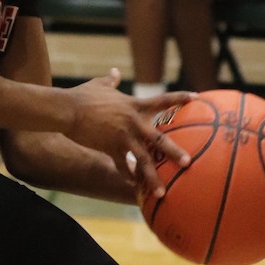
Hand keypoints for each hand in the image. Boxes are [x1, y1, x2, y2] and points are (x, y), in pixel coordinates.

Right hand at [66, 71, 194, 197]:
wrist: (68, 110)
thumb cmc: (82, 95)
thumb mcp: (99, 85)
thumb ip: (110, 80)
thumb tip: (114, 72)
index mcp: (135, 105)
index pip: (163, 100)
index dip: (180, 97)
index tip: (196, 97)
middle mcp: (134, 123)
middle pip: (159, 139)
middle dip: (174, 152)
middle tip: (188, 163)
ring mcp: (123, 137)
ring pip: (143, 160)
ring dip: (153, 177)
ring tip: (163, 191)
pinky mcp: (110, 149)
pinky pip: (122, 166)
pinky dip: (127, 176)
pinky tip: (133, 186)